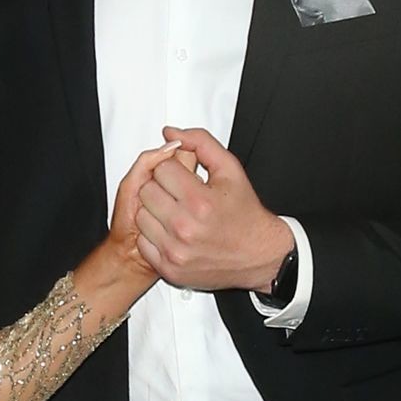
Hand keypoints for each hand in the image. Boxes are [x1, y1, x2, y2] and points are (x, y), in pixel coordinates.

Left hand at [135, 127, 293, 292]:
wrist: (258, 255)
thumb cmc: (244, 213)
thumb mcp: (230, 169)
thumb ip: (200, 143)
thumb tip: (170, 133)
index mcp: (200, 201)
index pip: (162, 169)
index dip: (174, 170)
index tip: (186, 179)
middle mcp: (185, 228)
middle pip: (147, 191)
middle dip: (162, 188)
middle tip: (180, 195)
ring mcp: (175, 250)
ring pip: (141, 215)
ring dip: (155, 211)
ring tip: (176, 213)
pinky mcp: (169, 268)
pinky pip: (144, 241)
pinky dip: (155, 235)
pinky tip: (173, 232)